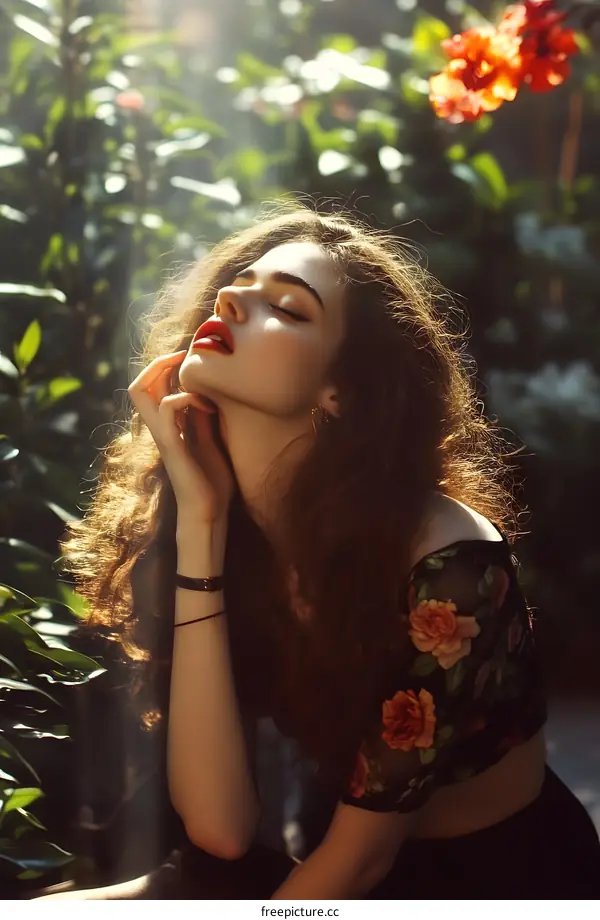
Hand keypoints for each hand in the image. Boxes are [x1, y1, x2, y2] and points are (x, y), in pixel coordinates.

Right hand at [127, 350, 234, 522]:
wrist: (209, 512)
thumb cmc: (211, 482)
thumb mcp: (210, 440)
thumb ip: (201, 418)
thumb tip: (205, 393)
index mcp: (167, 426)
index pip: (151, 388)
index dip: (165, 367)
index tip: (191, 361)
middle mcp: (159, 428)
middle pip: (137, 385)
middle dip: (158, 363)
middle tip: (184, 358)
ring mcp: (162, 436)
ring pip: (139, 391)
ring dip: (166, 374)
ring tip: (193, 378)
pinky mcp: (172, 446)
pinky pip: (169, 408)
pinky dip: (187, 397)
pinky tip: (207, 406)